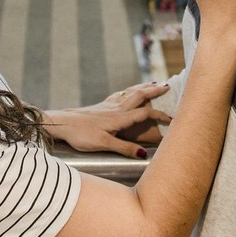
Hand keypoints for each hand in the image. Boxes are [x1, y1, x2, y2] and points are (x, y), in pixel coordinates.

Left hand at [44, 82, 171, 158]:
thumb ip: (124, 148)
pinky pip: (119, 94)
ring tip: (153, 83)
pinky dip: (129, 90)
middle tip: (168, 86)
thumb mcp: (104, 145)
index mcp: (119, 118)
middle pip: (139, 95)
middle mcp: (116, 109)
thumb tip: (144, 153)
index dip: (160, 115)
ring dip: (143, 87)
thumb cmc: (81, 135)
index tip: (173, 118)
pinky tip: (128, 91)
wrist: (62, 123)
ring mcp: (108, 105)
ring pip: (130, 92)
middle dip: (154, 91)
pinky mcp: (101, 106)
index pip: (145, 113)